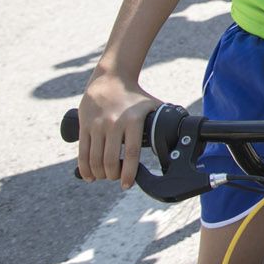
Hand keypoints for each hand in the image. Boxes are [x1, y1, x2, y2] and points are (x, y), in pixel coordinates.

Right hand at [77, 73, 161, 188]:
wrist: (110, 79)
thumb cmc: (134, 95)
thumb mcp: (151, 105)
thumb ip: (163, 119)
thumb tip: (181, 134)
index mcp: (133, 121)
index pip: (130, 153)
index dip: (128, 172)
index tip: (127, 184)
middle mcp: (114, 124)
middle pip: (110, 160)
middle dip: (113, 175)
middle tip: (117, 178)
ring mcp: (97, 125)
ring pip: (95, 159)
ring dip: (99, 174)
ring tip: (105, 176)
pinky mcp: (84, 126)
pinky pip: (82, 152)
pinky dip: (84, 168)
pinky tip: (89, 176)